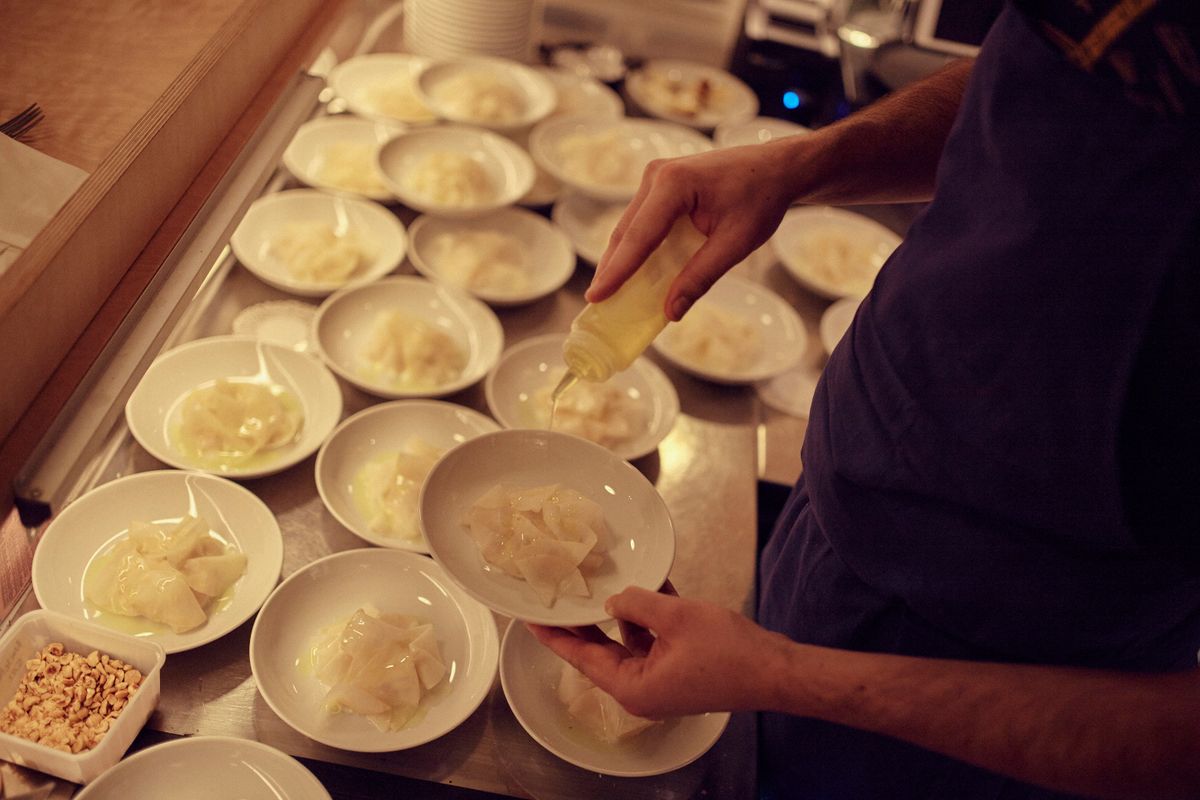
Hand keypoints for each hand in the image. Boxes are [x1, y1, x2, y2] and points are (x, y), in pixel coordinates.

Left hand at [527, 585, 791, 718]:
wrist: (775, 671)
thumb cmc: (728, 651)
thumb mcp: (676, 617)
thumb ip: (637, 605)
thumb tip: (613, 600)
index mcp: (632, 686)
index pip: (580, 657)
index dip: (554, 635)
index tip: (529, 618)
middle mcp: (641, 689)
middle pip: (601, 649)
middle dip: (585, 619)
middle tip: (560, 591)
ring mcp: (661, 680)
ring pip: (630, 640)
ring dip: (626, 611)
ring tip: (608, 578)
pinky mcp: (680, 669)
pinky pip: (654, 639)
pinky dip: (651, 616)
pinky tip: (650, 585)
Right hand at [586, 143, 798, 319]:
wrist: (775, 169)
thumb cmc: (761, 200)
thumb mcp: (736, 243)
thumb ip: (701, 276)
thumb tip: (672, 311)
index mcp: (675, 184)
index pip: (640, 236)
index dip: (618, 270)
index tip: (596, 296)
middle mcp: (658, 175)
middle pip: (627, 231)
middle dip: (612, 268)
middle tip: (595, 302)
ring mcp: (656, 177)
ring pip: (630, 226)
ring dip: (620, 259)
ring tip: (607, 291)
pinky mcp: (660, 184)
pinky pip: (641, 221)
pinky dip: (635, 247)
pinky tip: (629, 271)